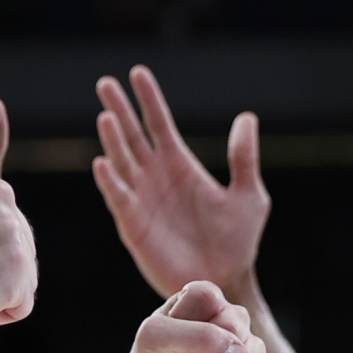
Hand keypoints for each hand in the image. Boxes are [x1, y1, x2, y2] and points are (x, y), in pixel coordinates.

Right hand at [92, 67, 268, 297]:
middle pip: (133, 136)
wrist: (225, 280)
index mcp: (180, 166)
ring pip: (122, 162)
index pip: (159, 124)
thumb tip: (246, 117)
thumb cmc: (238, 241)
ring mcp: (142, 200)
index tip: (137, 72)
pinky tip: (103, 163)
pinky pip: (118, 199)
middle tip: (105, 83)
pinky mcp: (133, 226)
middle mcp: (156, 178)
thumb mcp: (249, 196)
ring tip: (107, 117)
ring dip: (113, 141)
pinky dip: (110, 182)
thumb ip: (244, 158)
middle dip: (120, 109)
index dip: (148, 99)